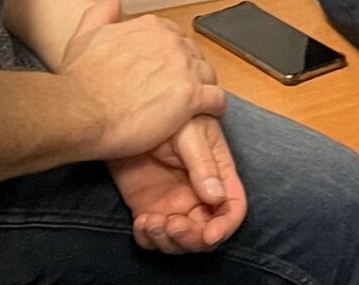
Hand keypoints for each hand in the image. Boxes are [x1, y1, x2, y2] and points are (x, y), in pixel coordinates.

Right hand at [57, 0, 226, 162]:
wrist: (81, 112)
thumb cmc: (80, 81)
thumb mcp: (85, 36)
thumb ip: (102, 13)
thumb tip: (114, 0)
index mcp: (150, 27)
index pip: (174, 36)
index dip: (171, 56)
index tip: (165, 71)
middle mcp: (170, 43)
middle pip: (193, 55)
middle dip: (188, 72)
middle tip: (176, 92)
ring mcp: (183, 69)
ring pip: (208, 75)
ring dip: (202, 89)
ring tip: (191, 106)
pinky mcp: (191, 97)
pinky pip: (217, 99)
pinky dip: (213, 107)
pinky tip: (203, 115)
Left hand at [108, 118, 248, 252]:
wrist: (126, 115)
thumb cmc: (169, 116)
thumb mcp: (190, 133)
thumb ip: (203, 163)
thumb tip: (217, 198)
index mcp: (216, 176)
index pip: (232, 208)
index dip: (225, 226)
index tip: (208, 235)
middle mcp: (198, 196)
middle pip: (205, 233)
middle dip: (191, 239)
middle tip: (172, 225)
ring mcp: (173, 205)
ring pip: (179, 241)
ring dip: (169, 241)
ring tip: (152, 222)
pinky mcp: (148, 209)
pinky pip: (152, 237)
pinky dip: (148, 239)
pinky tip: (141, 223)